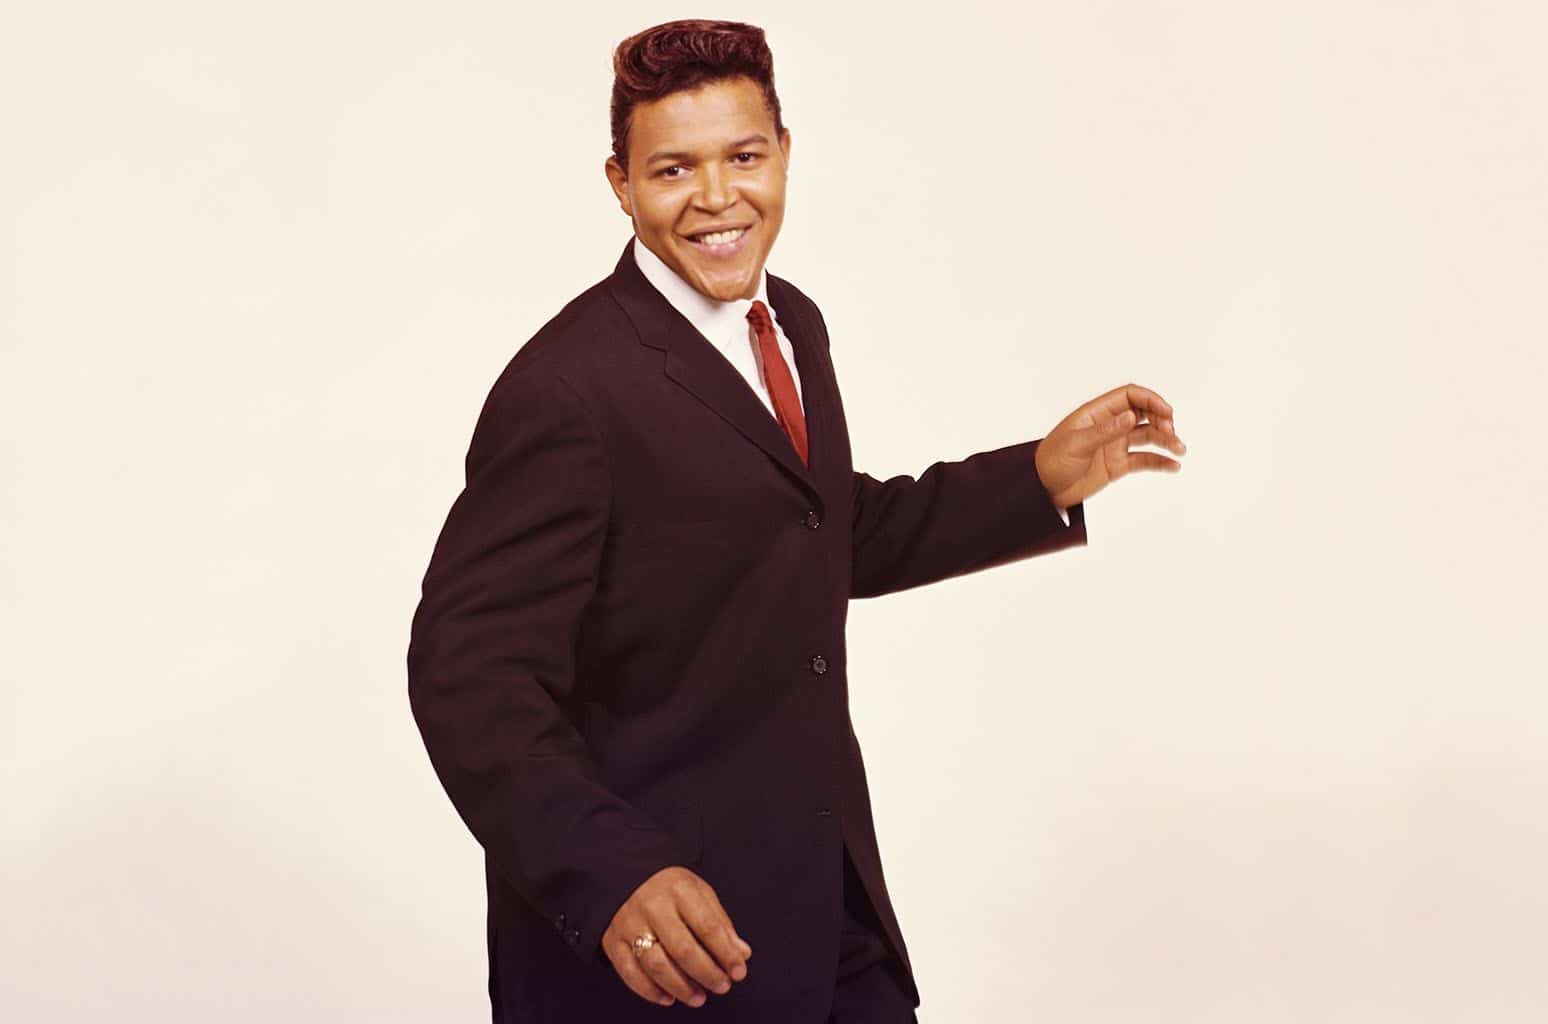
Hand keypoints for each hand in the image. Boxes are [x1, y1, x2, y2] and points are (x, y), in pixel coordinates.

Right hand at [602, 866, 752, 1007]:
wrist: (626, 876)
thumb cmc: (669, 888)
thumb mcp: (699, 892)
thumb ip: (720, 923)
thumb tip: (741, 953)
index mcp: (678, 889)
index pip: (707, 926)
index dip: (726, 953)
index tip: (739, 971)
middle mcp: (652, 906)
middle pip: (682, 949)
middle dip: (706, 973)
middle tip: (722, 986)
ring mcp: (629, 924)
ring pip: (656, 965)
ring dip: (681, 987)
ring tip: (699, 998)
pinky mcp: (613, 941)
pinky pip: (630, 973)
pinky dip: (650, 991)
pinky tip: (669, 997)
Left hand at [1035, 382, 1185, 509]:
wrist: (1043, 490)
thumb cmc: (1051, 461)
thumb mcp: (1076, 444)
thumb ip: (1104, 431)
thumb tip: (1131, 416)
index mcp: (1097, 412)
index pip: (1130, 396)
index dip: (1151, 400)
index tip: (1167, 411)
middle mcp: (1110, 425)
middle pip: (1144, 413)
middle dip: (1162, 419)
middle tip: (1170, 432)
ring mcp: (1115, 444)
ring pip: (1148, 436)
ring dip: (1166, 440)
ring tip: (1180, 449)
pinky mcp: (1118, 465)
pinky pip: (1144, 460)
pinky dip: (1160, 461)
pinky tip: (1174, 465)